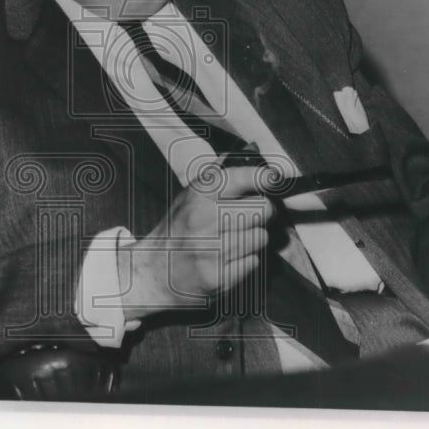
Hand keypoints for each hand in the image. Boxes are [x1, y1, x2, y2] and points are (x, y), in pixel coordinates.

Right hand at [119, 166, 273, 319]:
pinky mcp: (218, 276)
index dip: (265, 178)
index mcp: (198, 195)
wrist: (155, 272)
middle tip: (252, 215)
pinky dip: (246, 262)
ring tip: (234, 240)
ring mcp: (211, 249)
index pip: (242, 177)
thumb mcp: (189, 195)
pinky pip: (253, 262)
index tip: (273, 179)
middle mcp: (204, 219)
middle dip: (263, 213)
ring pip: (261, 237)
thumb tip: (250, 151)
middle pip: (263, 209)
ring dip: (253, 239)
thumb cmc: (178, 230)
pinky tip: (229, 258)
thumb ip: (218, 173)